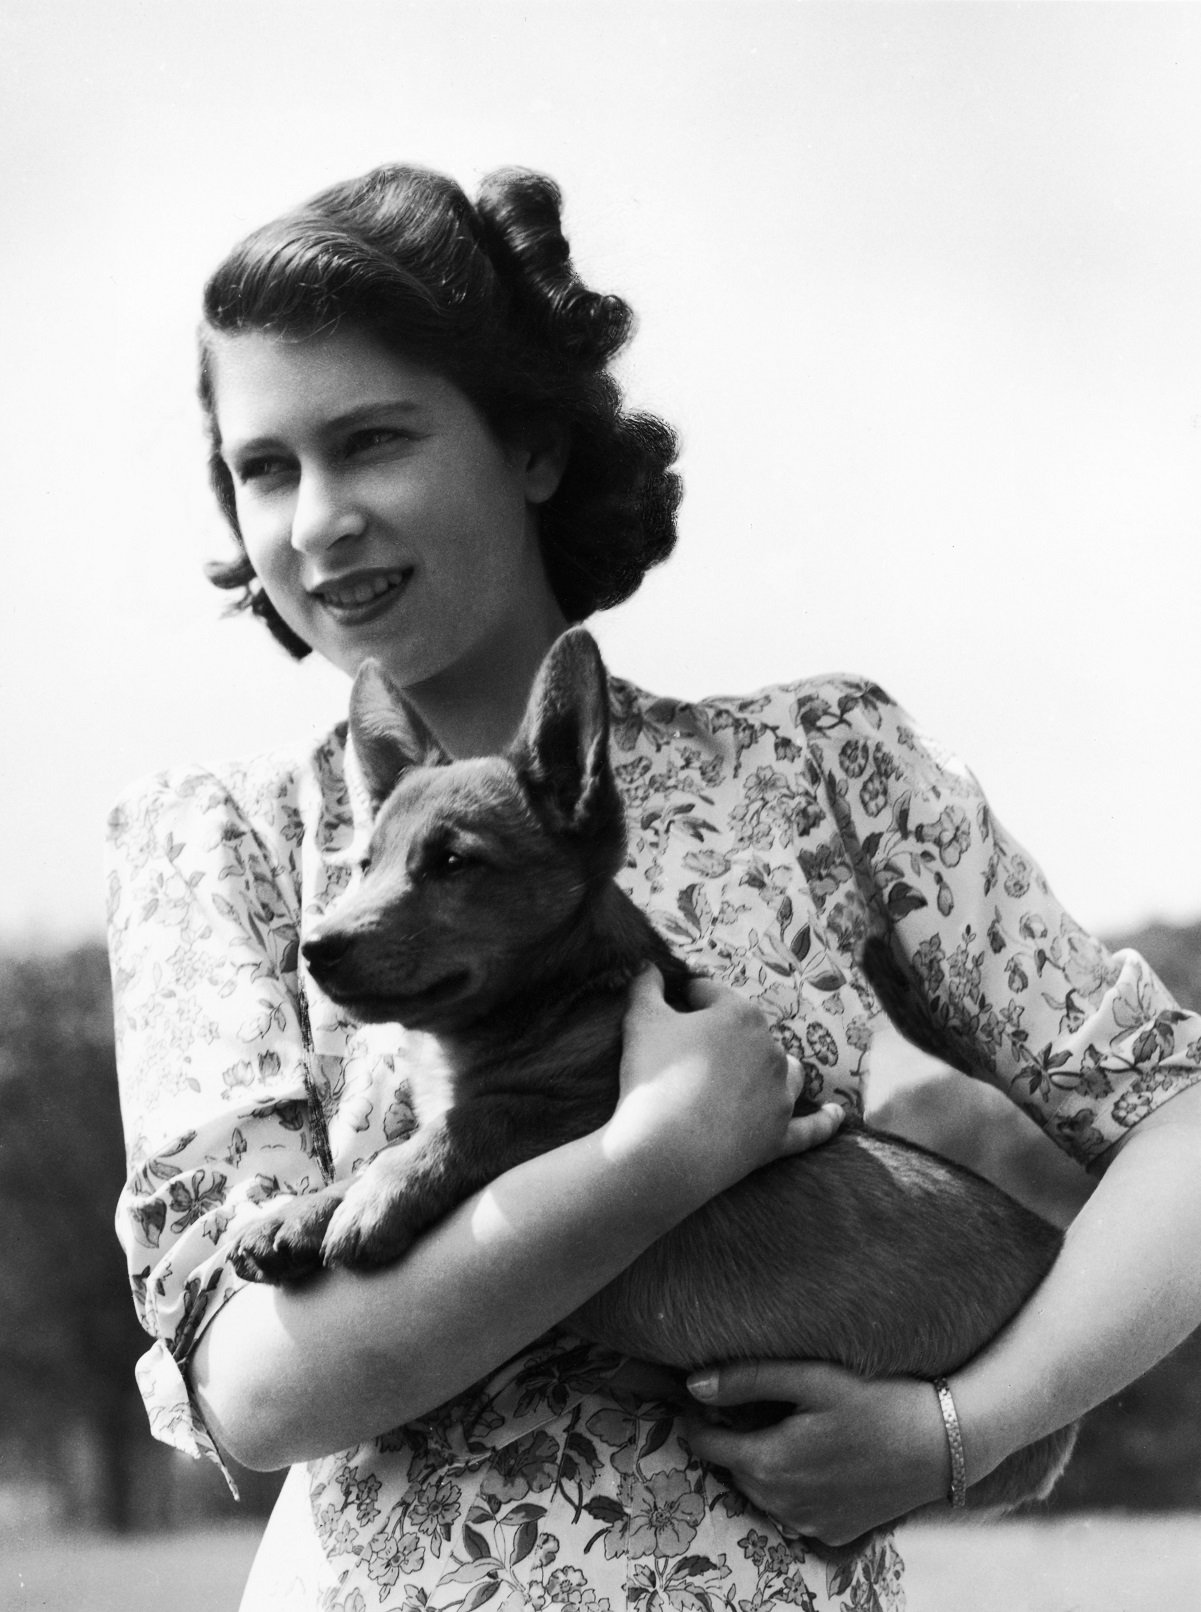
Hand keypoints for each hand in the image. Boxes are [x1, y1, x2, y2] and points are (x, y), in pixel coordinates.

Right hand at [610, 967, 842, 1198]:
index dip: (685, 1001)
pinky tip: (838, 1114)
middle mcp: (770, 1049)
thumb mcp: (640, 1020)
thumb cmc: (653, 1078)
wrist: (664, 1151)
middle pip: (747, 1031)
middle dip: (723, 1036)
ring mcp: (780, 1095)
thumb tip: (647, 966)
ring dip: (773, 1066)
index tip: (669, 1013)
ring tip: (751, 1074)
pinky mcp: (780, 1136)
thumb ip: (645, 987)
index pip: (710, 994)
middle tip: (688, 1052)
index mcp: (740, 1014)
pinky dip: (825, 1121)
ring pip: (785, 1070)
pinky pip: (810, 1128)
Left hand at [684, 1359, 948, 1545]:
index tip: (701, 1395)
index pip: (705, 1444)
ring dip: (762, 1463)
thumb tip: (691, 1384)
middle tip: (750, 1404)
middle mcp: (781, 1503)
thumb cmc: (878, 1400)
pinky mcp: (834, 1533)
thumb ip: (747, 1379)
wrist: (944, 1444)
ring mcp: (808, 1524)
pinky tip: (816, 1457)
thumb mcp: (812, 1377)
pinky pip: (794, 1510)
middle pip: (734, 1467)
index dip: (698, 1417)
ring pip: (762, 1490)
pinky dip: (794, 1486)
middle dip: (733, 1438)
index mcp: (768, 1463)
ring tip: (785, 1427)